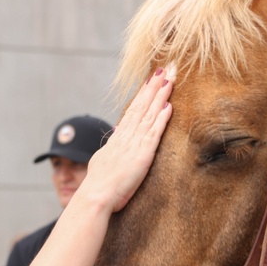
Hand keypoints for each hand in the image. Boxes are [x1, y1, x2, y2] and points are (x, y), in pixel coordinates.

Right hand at [77, 71, 172, 213]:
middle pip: (141, 107)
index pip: (132, 112)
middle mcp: (125, 138)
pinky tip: (169, 105)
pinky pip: (154, 132)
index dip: (142, 95)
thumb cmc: (97, 185)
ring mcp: (133, 144)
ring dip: (159, 96)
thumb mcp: (102, 161)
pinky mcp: (142, 155)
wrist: (96, 195)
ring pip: (148, 115)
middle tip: (164, 70)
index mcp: (117, 139)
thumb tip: (115, 134)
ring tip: (170, 79)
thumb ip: (111, 147)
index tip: (150, 81)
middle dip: (153, 87)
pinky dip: (161, 118)